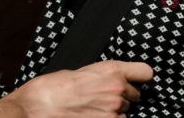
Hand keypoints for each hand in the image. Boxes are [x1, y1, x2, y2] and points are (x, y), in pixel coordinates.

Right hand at [7, 60, 152, 115]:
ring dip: (113, 112)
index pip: (145, 72)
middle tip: (101, 97)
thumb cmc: (54, 88)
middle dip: (122, 97)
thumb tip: (112, 81)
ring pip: (125, 113)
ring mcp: (114, 112)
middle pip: (134, 95)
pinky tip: (90, 117)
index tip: (135, 80)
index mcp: (111, 70)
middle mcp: (117, 90)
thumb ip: (103, 76)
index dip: (139, 77)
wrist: (38, 107)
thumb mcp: (81, 72)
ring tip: (91, 109)